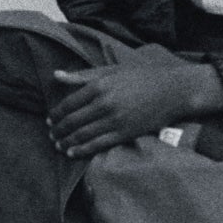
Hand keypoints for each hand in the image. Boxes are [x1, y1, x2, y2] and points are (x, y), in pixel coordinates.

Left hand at [47, 61, 222, 158]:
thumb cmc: (141, 76)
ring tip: (59, 146)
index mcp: (99, 85)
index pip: (69, 103)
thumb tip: (56, 75)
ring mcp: (115, 119)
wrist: (172, 90)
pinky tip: (74, 153)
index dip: (56, 114)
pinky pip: (99, 144)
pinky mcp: (126, 133)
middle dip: (59, 130)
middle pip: (73, 121)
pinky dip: (83, 150)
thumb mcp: (111, 70)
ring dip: (67, 142)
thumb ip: (82, 75)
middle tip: (51, 136)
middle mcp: (104, 103)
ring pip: (83, 134)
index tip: (50, 120)